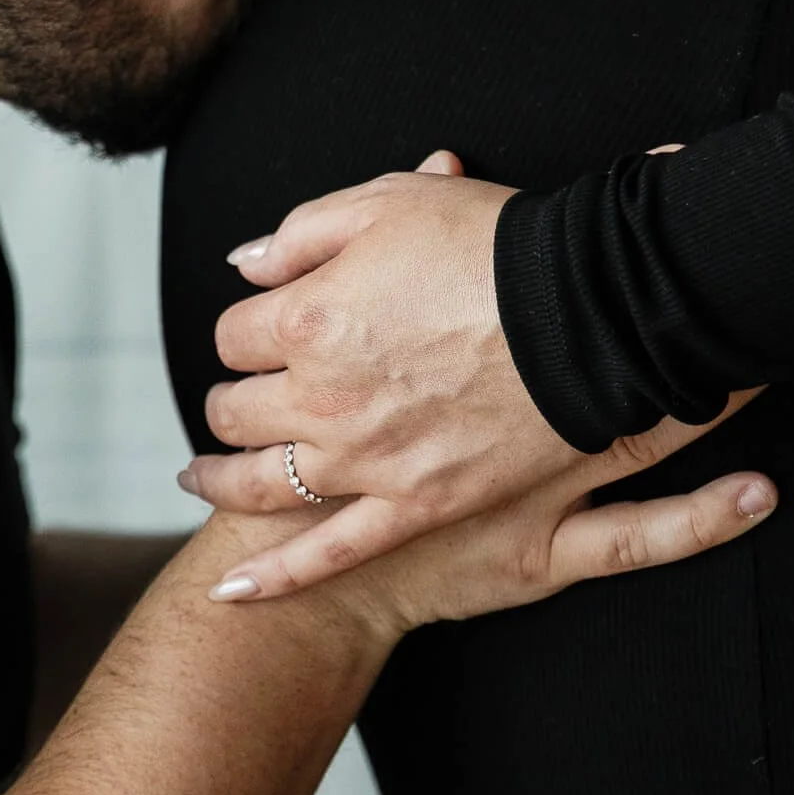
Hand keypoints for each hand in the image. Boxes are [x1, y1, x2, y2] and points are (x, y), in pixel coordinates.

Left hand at [184, 147, 749, 597]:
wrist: (592, 312)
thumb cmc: (496, 246)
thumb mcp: (389, 202)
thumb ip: (303, 232)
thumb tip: (247, 264)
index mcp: (306, 320)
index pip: (235, 333)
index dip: (252, 325)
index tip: (277, 321)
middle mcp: (322, 397)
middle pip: (236, 409)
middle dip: (235, 396)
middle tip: (248, 393)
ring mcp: (367, 461)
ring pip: (261, 484)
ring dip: (221, 479)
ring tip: (201, 477)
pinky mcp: (415, 506)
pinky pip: (331, 553)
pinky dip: (276, 577)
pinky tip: (229, 592)